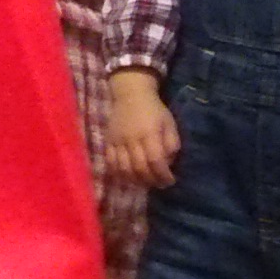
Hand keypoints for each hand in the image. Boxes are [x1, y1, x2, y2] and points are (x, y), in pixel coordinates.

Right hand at [102, 70, 179, 189]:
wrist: (130, 94)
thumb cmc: (154, 110)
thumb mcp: (169, 123)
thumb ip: (172, 143)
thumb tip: (168, 163)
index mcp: (149, 133)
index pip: (156, 161)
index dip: (163, 175)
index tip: (170, 180)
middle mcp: (131, 139)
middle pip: (139, 168)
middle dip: (151, 180)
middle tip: (159, 184)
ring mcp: (117, 141)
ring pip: (124, 168)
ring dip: (135, 180)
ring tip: (144, 182)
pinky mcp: (108, 141)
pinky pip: (110, 162)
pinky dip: (118, 173)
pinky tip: (128, 177)